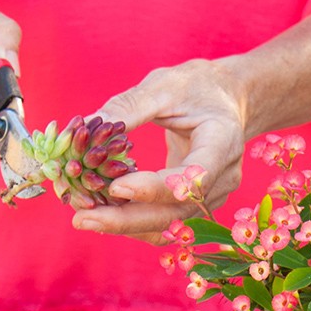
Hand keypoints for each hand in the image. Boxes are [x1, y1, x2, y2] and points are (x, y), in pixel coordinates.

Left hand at [72, 59, 248, 241]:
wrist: (226, 101)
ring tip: (86, 218)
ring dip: (127, 226)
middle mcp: (223, 179)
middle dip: (128, 220)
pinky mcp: (197, 205)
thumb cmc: (196, 87)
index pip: (192, 177)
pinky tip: (105, 215)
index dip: (154, 188)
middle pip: (176, 212)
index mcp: (223, 143)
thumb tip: (87, 125)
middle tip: (83, 219)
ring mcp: (212, 197)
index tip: (115, 187)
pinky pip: (166, 222)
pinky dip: (135, 222)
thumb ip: (129, 106)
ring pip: (169, 224)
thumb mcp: (164, 85)